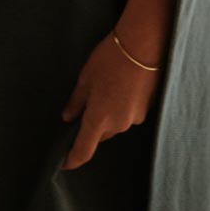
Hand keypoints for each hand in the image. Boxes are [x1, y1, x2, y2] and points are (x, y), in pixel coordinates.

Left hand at [61, 33, 160, 170]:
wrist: (144, 46)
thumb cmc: (109, 59)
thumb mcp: (86, 77)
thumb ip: (76, 101)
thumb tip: (68, 118)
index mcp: (99, 119)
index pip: (83, 150)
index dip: (72, 159)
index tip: (63, 164)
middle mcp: (118, 125)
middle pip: (99, 135)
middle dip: (90, 127)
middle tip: (82, 107)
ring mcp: (134, 119)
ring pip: (114, 124)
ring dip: (106, 114)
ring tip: (104, 87)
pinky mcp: (146, 111)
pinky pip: (127, 115)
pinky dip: (120, 106)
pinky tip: (119, 86)